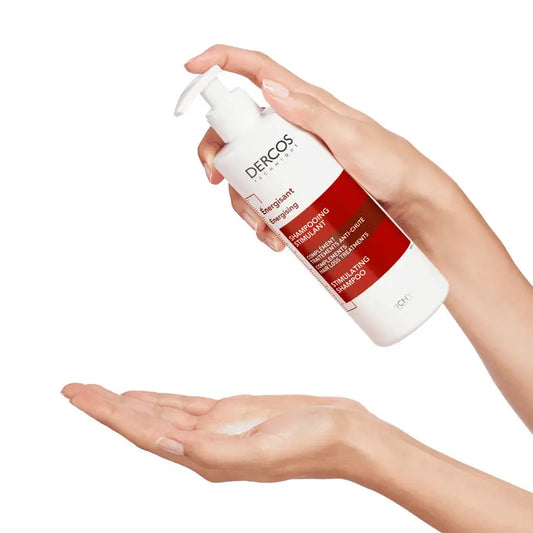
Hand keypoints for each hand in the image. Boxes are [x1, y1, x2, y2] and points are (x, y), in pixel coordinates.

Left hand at [62, 384, 379, 482]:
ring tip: (98, 392)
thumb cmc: (313, 445)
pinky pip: (184, 405)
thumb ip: (214, 452)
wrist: (345, 434)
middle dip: (106, 406)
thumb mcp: (262, 452)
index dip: (107, 414)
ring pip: (160, 413)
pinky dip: (158, 400)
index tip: (77, 395)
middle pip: (143, 423)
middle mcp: (203, 446)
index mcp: (206, 459)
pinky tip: (143, 397)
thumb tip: (168, 444)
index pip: (143, 433)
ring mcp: (216, 429)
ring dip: (127, 403)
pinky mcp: (231, 414)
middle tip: (73, 388)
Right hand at [188, 44, 450, 250]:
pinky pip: (267, 198)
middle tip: (215, 178)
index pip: (256, 70)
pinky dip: (262, 219)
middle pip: (238, 131)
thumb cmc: (389, 165)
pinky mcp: (298, 188)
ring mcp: (293, 161)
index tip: (190, 69)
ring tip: (260, 227)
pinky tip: (273, 237)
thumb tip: (269, 88)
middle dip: (218, 154)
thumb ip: (314, 113)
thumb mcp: (354, 137)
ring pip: (247, 172)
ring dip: (242, 199)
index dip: (221, 62)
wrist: (408, 207)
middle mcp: (291, 130)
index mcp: (303, 104)